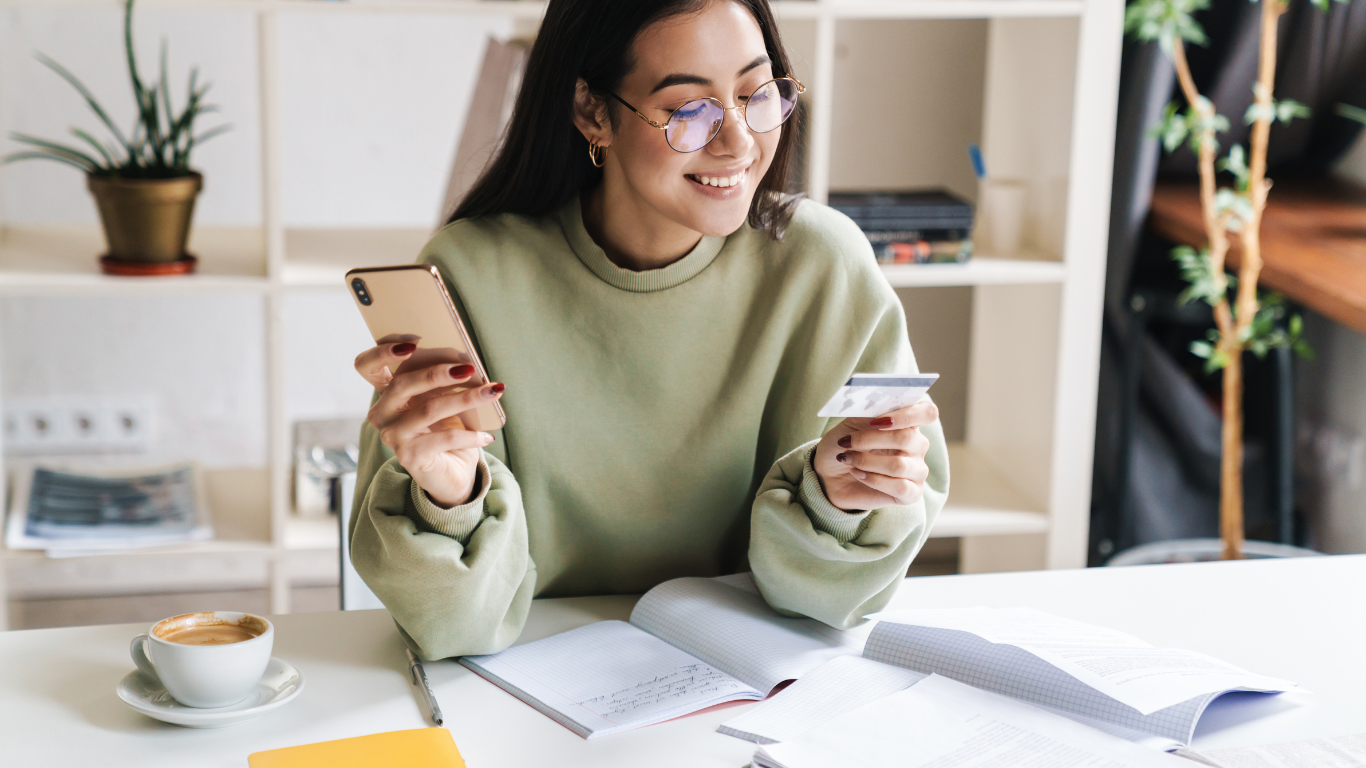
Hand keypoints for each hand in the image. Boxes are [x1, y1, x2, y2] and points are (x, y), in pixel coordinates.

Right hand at [355, 340, 502, 506]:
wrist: (451, 473)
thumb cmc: (446, 429)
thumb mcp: (442, 400)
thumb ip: (441, 380)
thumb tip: (466, 361)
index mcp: (386, 393)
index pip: (366, 366)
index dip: (382, 351)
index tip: (413, 342)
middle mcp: (382, 414)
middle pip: (402, 384)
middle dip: (437, 372)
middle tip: (468, 367)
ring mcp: (393, 436)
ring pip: (429, 409)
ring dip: (465, 398)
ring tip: (492, 391)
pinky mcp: (409, 456)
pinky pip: (444, 439)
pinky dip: (470, 435)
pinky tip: (487, 436)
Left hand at [813, 400, 936, 511]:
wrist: (830, 475)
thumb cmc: (844, 445)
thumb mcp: (850, 424)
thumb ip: (867, 412)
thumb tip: (878, 403)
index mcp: (908, 423)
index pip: (927, 412)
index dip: (907, 414)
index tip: (878, 421)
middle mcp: (918, 446)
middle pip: (907, 438)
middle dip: (871, 439)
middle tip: (848, 442)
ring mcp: (917, 470)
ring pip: (899, 465)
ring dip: (867, 462)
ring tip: (848, 459)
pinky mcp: (911, 494)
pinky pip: (899, 487)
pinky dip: (873, 480)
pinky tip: (858, 474)